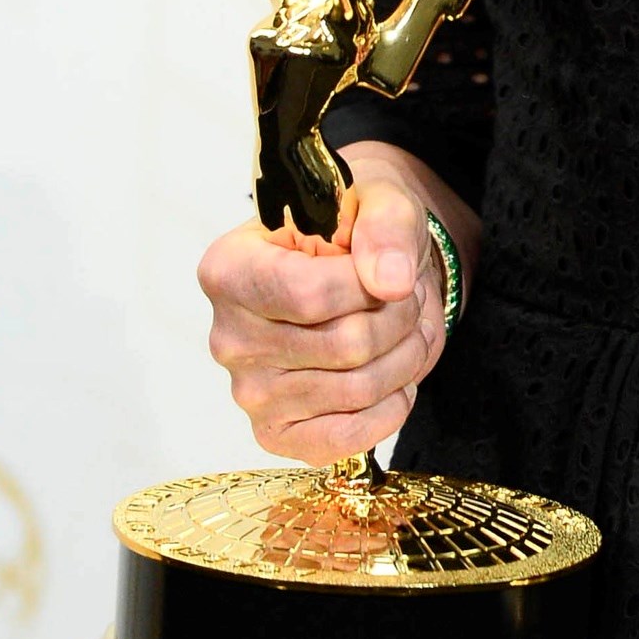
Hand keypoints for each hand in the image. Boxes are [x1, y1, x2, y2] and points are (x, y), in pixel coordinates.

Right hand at [198, 174, 443, 462]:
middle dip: (402, 318)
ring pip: (358, 388)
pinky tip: (396, 376)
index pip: (310, 295)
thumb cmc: (356, 231)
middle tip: (410, 297)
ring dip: (407, 355)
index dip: (370, 286)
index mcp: (230, 270)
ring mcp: (250, 393)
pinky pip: (348, 438)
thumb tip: (391, 281)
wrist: (358, 270)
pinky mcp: (277, 433)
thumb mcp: (378, 201)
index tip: (390, 270)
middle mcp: (228, 337)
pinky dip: (392, 407)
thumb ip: (387, 226)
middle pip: (345, 345)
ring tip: (409, 327)